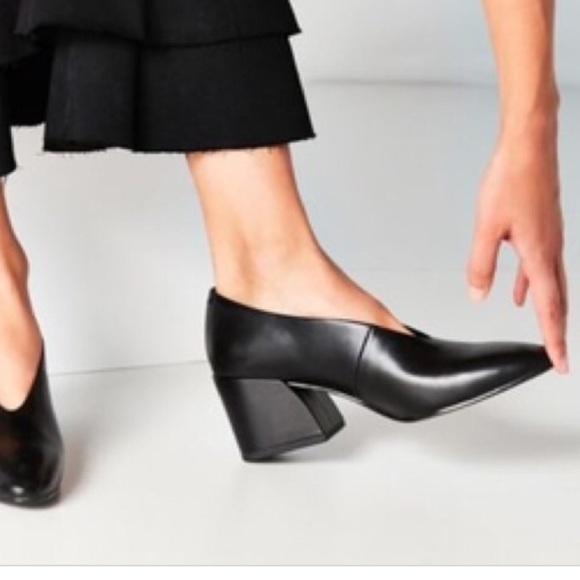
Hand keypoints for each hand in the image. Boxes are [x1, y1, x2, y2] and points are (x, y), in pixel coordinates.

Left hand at [466, 127, 567, 372]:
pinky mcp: (543, 230)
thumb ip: (481, 265)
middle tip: (557, 356)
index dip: (553, 339)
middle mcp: (552, 251)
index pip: (549, 309)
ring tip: (542, 330)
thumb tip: (478, 295)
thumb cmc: (510, 181)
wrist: (529, 146)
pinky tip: (519, 292)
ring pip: (550, 285)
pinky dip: (532, 285)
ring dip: (546, 310)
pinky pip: (540, 267)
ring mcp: (550, 240)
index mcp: (540, 255)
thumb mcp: (486, 228)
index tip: (559, 363)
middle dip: (555, 331)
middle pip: (557, 301)